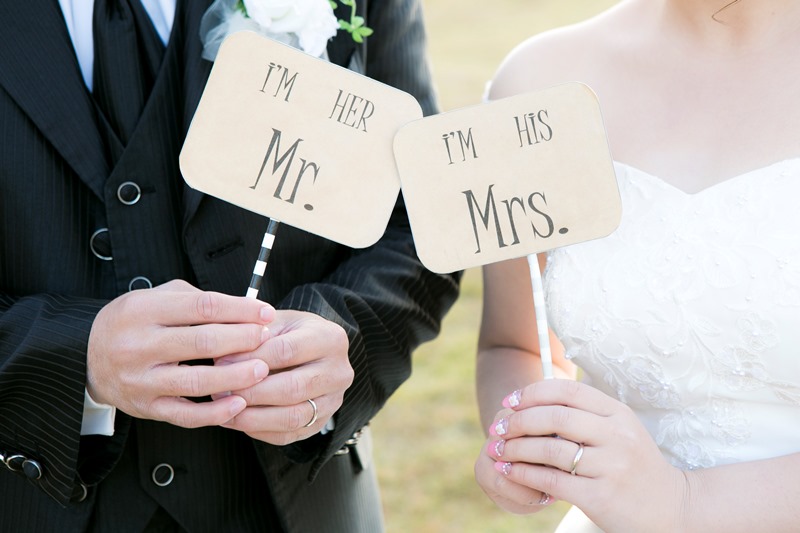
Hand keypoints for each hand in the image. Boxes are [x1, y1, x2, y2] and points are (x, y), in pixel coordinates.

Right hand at [87, 280, 275, 427]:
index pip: (203, 307)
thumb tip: (245, 309)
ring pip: (196, 381)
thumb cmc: (133, 322)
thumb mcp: (155, 297)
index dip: (240, 310)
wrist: (88, 357)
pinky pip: (185, 415)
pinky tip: (239, 404)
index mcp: (143, 310)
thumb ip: (196, 300)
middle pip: (202, 342)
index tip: (266, 313)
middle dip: (242, 339)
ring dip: (235, 376)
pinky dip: (215, 412)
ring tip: (261, 369)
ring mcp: (141, 380)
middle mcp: (139, 345)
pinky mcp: (146, 407)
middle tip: (266, 338)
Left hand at [216, 310, 352, 445]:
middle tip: (221, 390)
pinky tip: (236, 420)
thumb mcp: (274, 322)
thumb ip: (251, 336)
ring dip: (252, 417)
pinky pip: (287, 435)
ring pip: (291, 417)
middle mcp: (339, 372)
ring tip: (224, 409)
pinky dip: (258, 430)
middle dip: (251, 392)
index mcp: (330, 339)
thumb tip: (223, 361)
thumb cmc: (289, 333)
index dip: (251, 359)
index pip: (287, 351)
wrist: (312, 352)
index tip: (222, 363)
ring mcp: (333, 401)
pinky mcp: (320, 423)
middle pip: (292, 388)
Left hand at [479, 380, 687, 531]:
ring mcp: (612, 466)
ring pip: (551, 450)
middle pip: (555, 418)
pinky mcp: (602, 496)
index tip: (510, 401)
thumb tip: (535, 396)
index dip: (533, 393)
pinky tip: (510, 471)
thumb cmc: (634, 465)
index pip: (568, 392)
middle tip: (498, 428)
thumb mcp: (619, 431)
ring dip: (516, 448)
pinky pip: (553, 480)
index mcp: (619, 414)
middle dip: (519, 421)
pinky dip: (525, 473)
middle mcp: (617, 436)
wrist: (671, 508)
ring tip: (498, 450)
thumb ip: (586, 414)